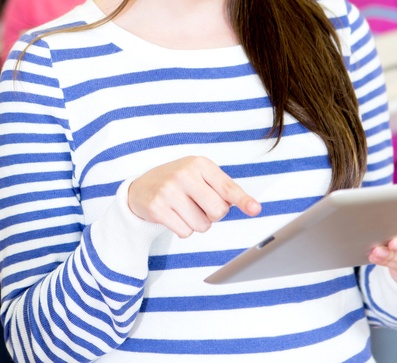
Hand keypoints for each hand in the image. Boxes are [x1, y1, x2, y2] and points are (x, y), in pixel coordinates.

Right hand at [128, 156, 260, 237]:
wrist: (141, 188)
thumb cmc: (178, 183)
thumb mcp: (199, 176)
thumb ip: (222, 189)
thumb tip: (250, 206)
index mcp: (199, 164)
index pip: (227, 186)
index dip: (243, 200)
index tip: (255, 209)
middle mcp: (184, 174)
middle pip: (218, 211)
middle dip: (213, 215)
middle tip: (199, 206)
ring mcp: (168, 190)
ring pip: (202, 225)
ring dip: (197, 224)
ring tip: (183, 209)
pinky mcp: (157, 207)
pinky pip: (185, 232)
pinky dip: (183, 229)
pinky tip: (173, 216)